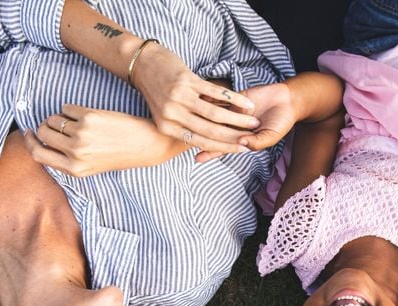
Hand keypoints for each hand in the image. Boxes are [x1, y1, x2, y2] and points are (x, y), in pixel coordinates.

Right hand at [24, 104, 169, 176]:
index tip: (29, 133)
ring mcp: (81, 135)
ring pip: (53, 119)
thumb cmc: (117, 154)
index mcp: (74, 169)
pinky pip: (67, 108)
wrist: (144, 144)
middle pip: (42, 134)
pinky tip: (85, 115)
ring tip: (73, 121)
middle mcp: (75, 153)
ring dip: (58, 117)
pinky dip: (70, 109)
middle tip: (54, 124)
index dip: (29, 142)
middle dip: (44, 126)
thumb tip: (41, 141)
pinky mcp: (89, 117)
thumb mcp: (90, 167)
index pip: (38, 155)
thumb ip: (66, 159)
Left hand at [131, 42, 261, 153]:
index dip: (224, 147)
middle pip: (210, 131)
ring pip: (215, 114)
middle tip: (254, 138)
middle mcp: (171, 115)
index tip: (243, 150)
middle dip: (235, 136)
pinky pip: (215, 93)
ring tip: (254, 122)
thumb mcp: (164, 115)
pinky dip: (233, 98)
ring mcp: (179, 97)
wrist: (143, 63)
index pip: (201, 142)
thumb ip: (183, 128)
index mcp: (166, 128)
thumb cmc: (157, 91)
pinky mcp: (186, 80)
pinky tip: (247, 103)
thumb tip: (204, 144)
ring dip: (238, 120)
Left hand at [194, 82, 294, 162]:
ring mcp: (232, 113)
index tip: (197, 158)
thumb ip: (258, 142)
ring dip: (201, 118)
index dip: (210, 153)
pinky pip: (219, 99)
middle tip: (184, 138)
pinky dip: (210, 99)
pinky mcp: (233, 98)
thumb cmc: (282, 121)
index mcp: (241, 139)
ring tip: (185, 118)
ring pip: (213, 117)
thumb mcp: (272, 135)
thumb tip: (242, 144)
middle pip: (213, 133)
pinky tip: (198, 99)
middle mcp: (233, 127)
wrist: (287, 100)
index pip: (222, 147)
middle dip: (200, 136)